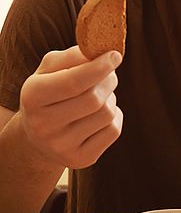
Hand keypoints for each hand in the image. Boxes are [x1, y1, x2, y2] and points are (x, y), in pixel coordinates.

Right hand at [19, 46, 122, 170]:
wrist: (39, 135)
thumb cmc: (51, 91)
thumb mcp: (52, 69)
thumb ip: (74, 56)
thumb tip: (102, 52)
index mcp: (32, 96)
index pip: (73, 82)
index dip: (99, 67)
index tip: (115, 55)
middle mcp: (43, 125)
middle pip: (94, 98)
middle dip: (109, 80)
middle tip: (109, 74)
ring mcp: (61, 146)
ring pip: (107, 114)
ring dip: (111, 98)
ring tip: (100, 96)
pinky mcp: (79, 160)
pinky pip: (113, 131)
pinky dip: (115, 117)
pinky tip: (100, 115)